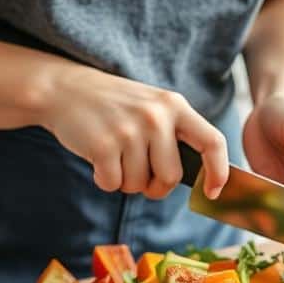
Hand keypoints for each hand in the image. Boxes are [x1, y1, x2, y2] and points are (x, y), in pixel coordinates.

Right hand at [41, 65, 229, 199]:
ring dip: (125, 181)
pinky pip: (113, 184)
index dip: (218, 172)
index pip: (212, 142)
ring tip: (114, 155)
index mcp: (175, 106)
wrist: (65, 89)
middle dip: (155, 186)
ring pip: (139, 185)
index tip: (213, 192)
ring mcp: (129, 130)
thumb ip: (176, 136)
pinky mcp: (103, 145)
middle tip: (140, 173)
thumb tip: (203, 181)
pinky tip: (98, 159)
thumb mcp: (152, 108)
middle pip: (170, 177)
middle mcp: (156, 116)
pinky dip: (104, 180)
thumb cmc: (115, 107)